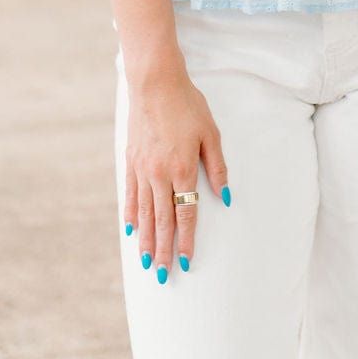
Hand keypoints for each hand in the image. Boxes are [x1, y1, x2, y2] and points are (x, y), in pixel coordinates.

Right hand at [123, 65, 229, 281]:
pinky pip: (131, 194)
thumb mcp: (211, 133)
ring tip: (147, 261)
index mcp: (182, 169)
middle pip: (162, 221)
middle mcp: (159, 174)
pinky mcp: (131, 160)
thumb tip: (226, 196)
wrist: (155, 83)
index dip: (186, 240)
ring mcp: (142, 169)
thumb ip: (217, 167)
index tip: (186, 262)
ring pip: (144, 213)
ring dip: (146, 239)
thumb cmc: (187, 105)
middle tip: (163, 275)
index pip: (185, 214)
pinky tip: (132, 229)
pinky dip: (132, 214)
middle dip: (164, 250)